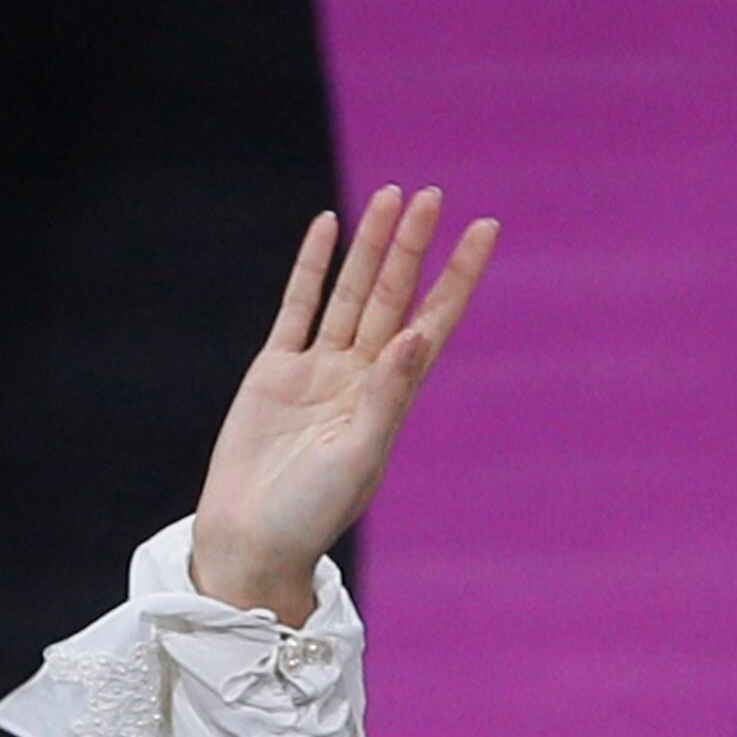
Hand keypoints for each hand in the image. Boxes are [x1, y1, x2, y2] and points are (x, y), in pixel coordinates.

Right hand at [189, 185, 498, 621]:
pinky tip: (329, 227)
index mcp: (390, 401)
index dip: (458, 278)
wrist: (252, 541)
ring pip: (351, 293)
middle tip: (432, 195)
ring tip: (390, 197)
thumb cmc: (310, 515)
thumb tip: (416, 336)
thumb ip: (386, 397)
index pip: (433, 323)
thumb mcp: (358, 457)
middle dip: (411, 246)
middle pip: (393, 297)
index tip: (484, 231)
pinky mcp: (275, 371)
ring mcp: (318, 371)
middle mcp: (360, 378)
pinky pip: (298, 306)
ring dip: (370, 247)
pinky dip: (313, 267)